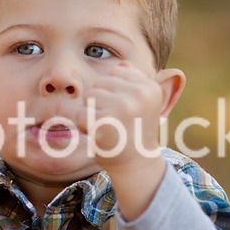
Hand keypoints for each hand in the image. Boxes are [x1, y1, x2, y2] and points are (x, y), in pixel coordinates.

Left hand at [72, 60, 163, 174]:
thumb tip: (120, 64)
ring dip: (90, 114)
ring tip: (106, 128)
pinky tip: (98, 136)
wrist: (136, 165)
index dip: (111, 91)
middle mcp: (139, 94)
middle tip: (114, 122)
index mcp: (149, 86)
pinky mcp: (105, 125)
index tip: (124, 111)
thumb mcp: (143, 102)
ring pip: (88, 97)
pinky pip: (80, 115)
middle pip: (99, 84)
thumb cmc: (134, 132)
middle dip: (99, 103)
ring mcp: (123, 109)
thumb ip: (133, 81)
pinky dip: (83, 126)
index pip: (115, 72)